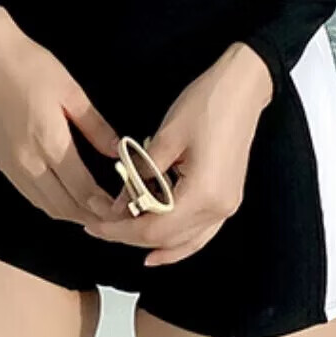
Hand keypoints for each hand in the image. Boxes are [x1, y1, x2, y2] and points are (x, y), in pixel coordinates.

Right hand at [0, 13, 124, 226]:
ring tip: (96, 212)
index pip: (82, 190)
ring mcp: (12, 167)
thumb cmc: (32, 67)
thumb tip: (119, 151)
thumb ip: (96, 126)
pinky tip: (67, 198)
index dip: (105, 206)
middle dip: (92, 217)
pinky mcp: (3, 164)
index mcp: (49, 142)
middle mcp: (28, 163)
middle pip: (64, 207)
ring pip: (46, 207)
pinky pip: (31, 196)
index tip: (125, 210)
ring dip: (72, 215)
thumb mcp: (71, 91)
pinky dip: (52, 205)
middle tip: (115, 217)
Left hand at [81, 42, 273, 267]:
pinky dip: (177, 243)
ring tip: (118, 235)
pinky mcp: (226, 200)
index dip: (119, 230)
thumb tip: (117, 207)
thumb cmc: (206, 104)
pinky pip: (199, 234)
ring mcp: (226, 208)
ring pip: (183, 243)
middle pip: (166, 239)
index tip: (93, 222)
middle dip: (128, 235)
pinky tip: (157, 249)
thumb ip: (141, 175)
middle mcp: (218, 210)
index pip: (152, 229)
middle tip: (97, 221)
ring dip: (151, 243)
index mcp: (202, 194)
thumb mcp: (166, 136)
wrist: (243, 87)